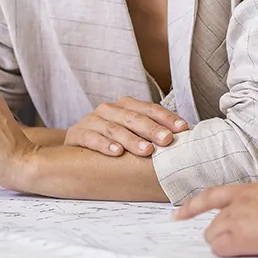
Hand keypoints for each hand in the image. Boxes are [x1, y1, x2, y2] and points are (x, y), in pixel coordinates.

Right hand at [64, 97, 188, 156]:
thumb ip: (151, 134)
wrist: (74, 144)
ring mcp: (92, 120)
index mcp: (126, 105)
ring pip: (114, 128)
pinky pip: (92, 138)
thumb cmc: (110, 140)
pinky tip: (116, 152)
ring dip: (131, 140)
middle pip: (133, 117)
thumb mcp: (130, 133)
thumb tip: (183, 142)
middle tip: (167, 140)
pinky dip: (104, 145)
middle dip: (152, 129)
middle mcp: (109, 109)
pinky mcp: (77, 133)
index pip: (150, 108)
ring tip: (146, 150)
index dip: (167, 118)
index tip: (183, 129)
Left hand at [174, 180, 257, 257]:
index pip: (214, 195)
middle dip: (222, 235)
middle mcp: (243, 201)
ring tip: (252, 250)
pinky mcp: (246, 237)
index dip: (193, 206)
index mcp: (254, 188)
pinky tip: (245, 254)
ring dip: (227, 245)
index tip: (178, 215)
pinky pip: (220, 248)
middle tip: (243, 245)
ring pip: (214, 236)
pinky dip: (227, 254)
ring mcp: (242, 217)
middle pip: (214, 222)